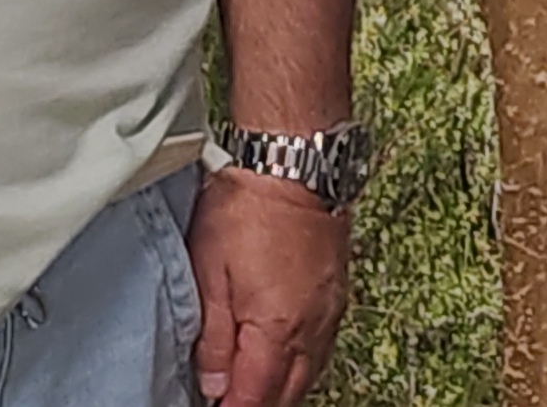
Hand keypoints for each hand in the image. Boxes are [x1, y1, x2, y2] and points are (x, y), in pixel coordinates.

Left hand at [188, 167, 351, 406]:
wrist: (293, 163)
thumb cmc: (249, 209)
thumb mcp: (210, 276)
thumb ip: (212, 339)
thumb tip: (213, 385)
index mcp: (278, 329)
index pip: (255, 398)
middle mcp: (312, 327)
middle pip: (288, 394)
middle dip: (259, 406)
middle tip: (229, 403)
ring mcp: (329, 311)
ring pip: (310, 374)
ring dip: (281, 390)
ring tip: (253, 391)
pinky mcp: (336, 293)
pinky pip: (322, 348)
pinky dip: (301, 364)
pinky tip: (285, 359)